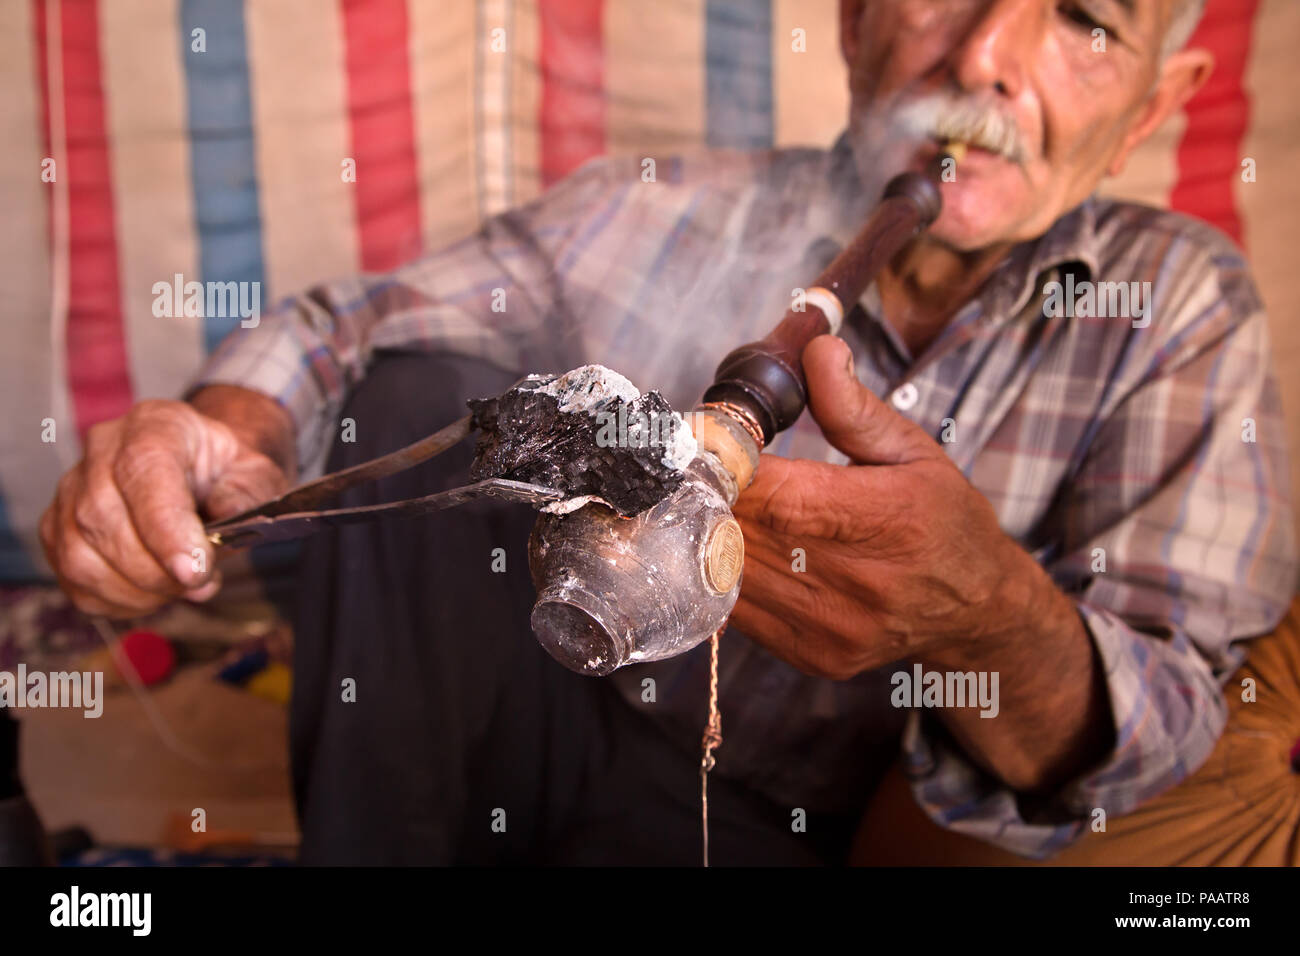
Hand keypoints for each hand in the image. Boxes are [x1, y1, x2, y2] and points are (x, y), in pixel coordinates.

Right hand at [40, 393, 292, 617]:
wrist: (203, 470)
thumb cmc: (226, 472)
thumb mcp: (257, 475)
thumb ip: (246, 499)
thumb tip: (221, 536)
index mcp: (156, 425)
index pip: (145, 471)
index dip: (167, 529)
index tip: (195, 571)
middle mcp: (103, 450)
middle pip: (103, 518)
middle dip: (155, 571)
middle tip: (197, 583)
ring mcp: (72, 489)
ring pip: (80, 555)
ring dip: (135, 590)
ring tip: (177, 588)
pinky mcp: (58, 528)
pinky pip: (72, 578)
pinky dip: (114, 600)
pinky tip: (150, 594)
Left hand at [730, 334, 1024, 679]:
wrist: (976, 610)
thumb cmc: (943, 521)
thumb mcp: (912, 451)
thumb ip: (853, 407)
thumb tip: (817, 350)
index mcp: (887, 520)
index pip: (776, 495)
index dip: (726, 467)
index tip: (704, 441)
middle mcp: (858, 583)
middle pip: (742, 535)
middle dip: (705, 496)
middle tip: (688, 466)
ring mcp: (830, 627)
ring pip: (728, 576)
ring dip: (702, 535)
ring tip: (700, 502)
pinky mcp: (811, 654)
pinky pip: (737, 610)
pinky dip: (720, 573)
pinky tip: (726, 546)